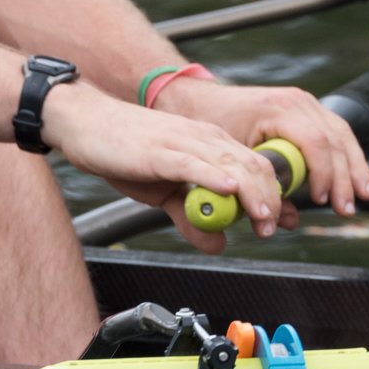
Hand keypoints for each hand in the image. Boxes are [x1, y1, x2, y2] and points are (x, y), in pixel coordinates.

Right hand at [40, 85, 283, 253]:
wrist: (86, 123)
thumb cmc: (126, 153)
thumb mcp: (163, 193)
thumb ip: (192, 217)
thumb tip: (218, 244)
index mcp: (212, 145)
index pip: (256, 167)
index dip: (274, 194)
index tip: (282, 221)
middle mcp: (206, 139)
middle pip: (253, 166)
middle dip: (269, 199)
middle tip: (272, 228)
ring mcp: (185, 142)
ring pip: (231, 165)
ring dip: (251, 194)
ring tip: (263, 218)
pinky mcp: (161, 149)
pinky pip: (193, 162)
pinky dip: (213, 176)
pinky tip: (228, 189)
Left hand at [153, 75, 368, 215]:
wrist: (202, 100)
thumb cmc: (211, 124)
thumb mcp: (232, 157)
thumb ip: (258, 187)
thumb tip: (283, 218)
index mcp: (279, 108)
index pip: (316, 142)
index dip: (323, 174)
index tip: (320, 199)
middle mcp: (298, 101)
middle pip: (336, 140)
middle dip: (346, 177)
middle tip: (348, 208)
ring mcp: (307, 102)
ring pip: (344, 135)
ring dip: (356, 168)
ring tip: (365, 195)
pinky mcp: (310, 109)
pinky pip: (338, 131)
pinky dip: (348, 156)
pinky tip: (357, 176)